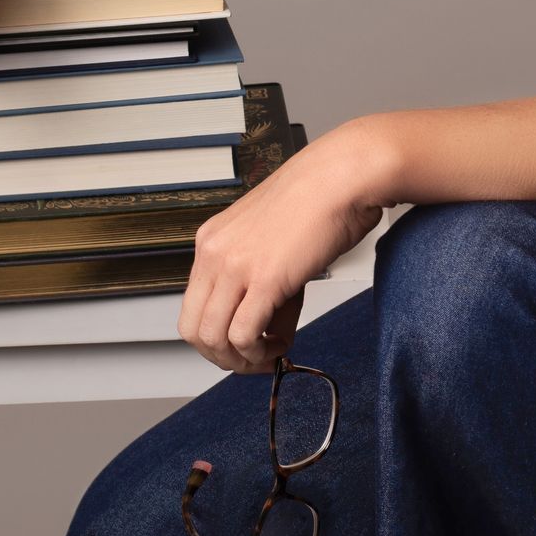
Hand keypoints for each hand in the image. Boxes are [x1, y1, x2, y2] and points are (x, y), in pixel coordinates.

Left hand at [178, 122, 392, 372]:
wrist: (343, 175)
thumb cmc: (319, 199)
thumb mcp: (275, 243)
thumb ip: (265, 287)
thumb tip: (270, 328)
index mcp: (212, 241)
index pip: (193, 306)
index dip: (217, 335)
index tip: (243, 344)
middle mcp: (214, 253)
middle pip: (192, 329)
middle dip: (221, 356)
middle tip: (253, 359)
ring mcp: (235, 265)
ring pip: (212, 338)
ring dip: (241, 359)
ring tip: (270, 352)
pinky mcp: (264, 278)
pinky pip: (243, 334)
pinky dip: (260, 352)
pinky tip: (280, 344)